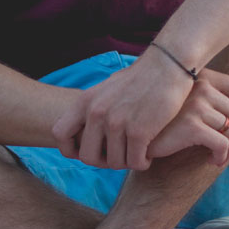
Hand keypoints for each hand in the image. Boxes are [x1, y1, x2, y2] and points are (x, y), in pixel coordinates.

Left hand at [52, 51, 192, 170]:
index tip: (86, 152)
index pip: (60, 133)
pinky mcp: (139, 131)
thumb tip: (87, 124)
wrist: (168, 66)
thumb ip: (95, 107)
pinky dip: (142, 163)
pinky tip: (148, 156)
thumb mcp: (108, 88)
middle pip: (88, 156)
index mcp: (86, 101)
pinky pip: (135, 161)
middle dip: (104, 162)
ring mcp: (117, 123)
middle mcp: (97, 113)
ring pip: (115, 162)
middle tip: (119, 157)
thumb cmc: (141, 76)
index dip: (70, 149)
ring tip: (136, 155)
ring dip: (127, 163)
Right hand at [147, 68, 228, 166]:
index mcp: (203, 77)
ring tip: (220, 158)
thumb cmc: (163, 122)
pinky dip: (221, 156)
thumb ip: (210, 101)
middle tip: (228, 151)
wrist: (135, 133)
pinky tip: (211, 161)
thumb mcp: (188, 104)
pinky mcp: (191, 125)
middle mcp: (201, 86)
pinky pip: (222, 144)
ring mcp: (196, 104)